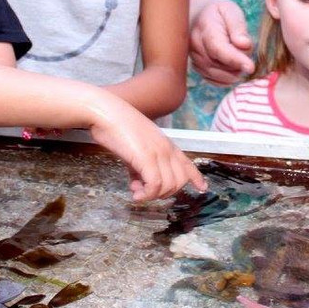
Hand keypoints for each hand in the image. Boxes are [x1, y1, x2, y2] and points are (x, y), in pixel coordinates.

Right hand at [86, 96, 206, 200]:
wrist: (106, 112)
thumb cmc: (116, 127)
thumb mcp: (133, 148)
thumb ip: (139, 167)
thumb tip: (137, 185)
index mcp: (166, 144)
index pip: (188, 164)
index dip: (196, 178)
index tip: (202, 188)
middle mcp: (167, 149)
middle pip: (180, 181)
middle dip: (164, 193)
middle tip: (145, 192)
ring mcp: (158, 152)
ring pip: (169, 186)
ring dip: (152, 196)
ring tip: (136, 192)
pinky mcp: (146, 158)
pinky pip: (155, 185)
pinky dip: (146, 195)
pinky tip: (135, 194)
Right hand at [189, 0, 254, 84]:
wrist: (197, 16)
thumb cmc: (218, 12)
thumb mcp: (230, 10)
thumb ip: (238, 26)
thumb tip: (244, 45)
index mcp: (205, 27)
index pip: (219, 48)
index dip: (235, 59)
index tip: (251, 67)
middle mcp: (195, 45)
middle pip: (218, 64)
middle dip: (237, 63)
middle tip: (246, 51)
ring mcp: (193, 57)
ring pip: (216, 74)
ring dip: (232, 71)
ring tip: (240, 58)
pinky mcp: (196, 67)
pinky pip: (212, 80)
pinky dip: (225, 79)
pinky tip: (232, 69)